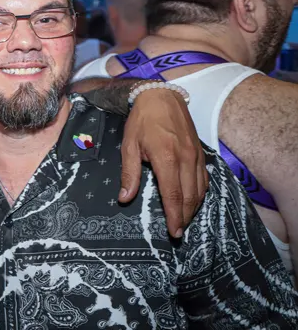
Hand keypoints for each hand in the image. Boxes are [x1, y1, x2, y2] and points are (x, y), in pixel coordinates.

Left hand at [119, 88, 206, 237]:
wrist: (161, 97)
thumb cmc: (141, 122)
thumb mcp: (129, 146)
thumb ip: (129, 173)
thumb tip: (125, 198)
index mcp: (167, 158)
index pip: (173, 194)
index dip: (174, 216)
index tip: (173, 231)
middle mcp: (186, 159)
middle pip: (189, 196)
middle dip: (185, 217)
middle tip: (179, 232)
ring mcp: (196, 155)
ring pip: (200, 188)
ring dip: (193, 207)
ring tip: (185, 220)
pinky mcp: (200, 152)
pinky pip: (204, 177)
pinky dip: (200, 193)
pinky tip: (194, 200)